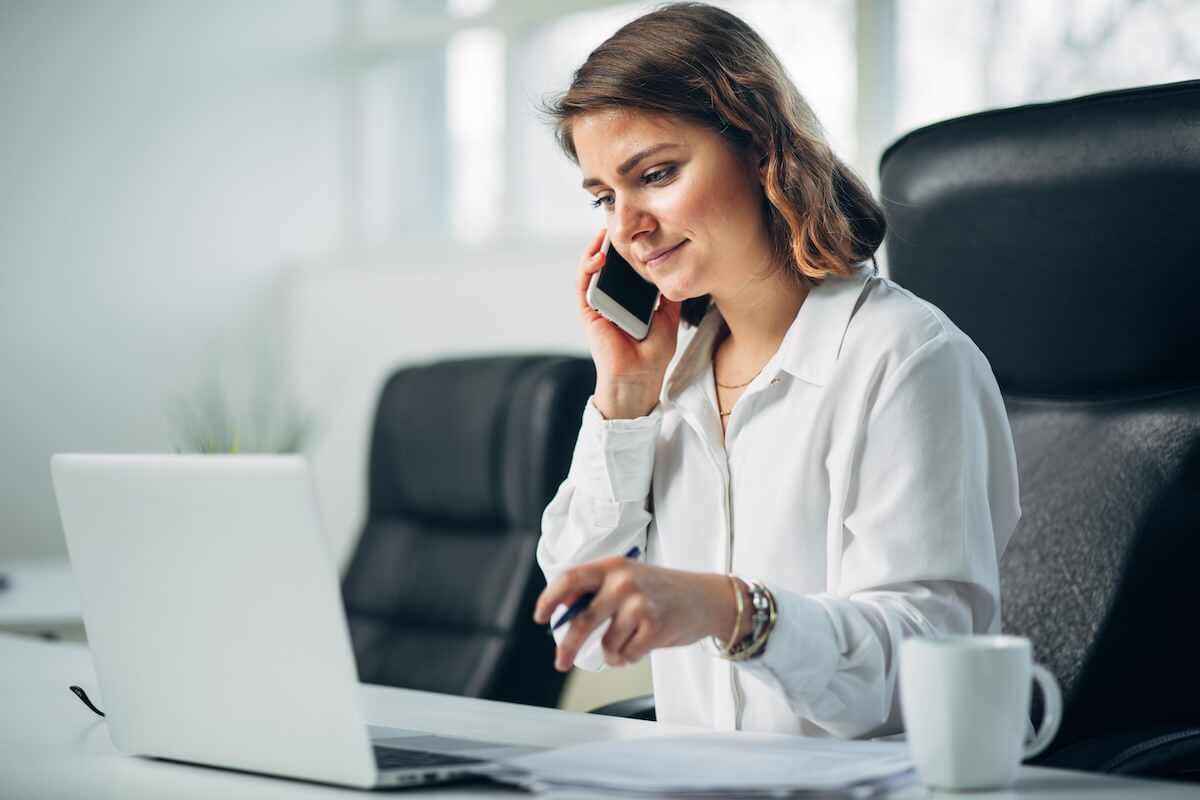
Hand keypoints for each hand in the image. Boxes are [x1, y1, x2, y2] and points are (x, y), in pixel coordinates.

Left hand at [534, 556, 735, 670]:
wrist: (708, 599)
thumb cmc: (664, 591)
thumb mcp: (629, 577)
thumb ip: (598, 590)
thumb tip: (564, 612)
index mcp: (613, 565)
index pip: (570, 578)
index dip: (550, 598)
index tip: (539, 616)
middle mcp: (624, 581)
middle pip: (582, 620)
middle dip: (566, 646)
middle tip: (560, 661)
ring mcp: (639, 604)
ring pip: (607, 644)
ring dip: (614, 652)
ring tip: (631, 639)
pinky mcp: (654, 627)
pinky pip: (625, 655)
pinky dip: (630, 657)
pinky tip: (644, 643)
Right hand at [577, 229, 680, 419]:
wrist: (640, 377)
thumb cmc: (653, 354)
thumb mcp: (668, 316)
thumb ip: (668, 294)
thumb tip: (674, 267)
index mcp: (629, 300)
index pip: (625, 269)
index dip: (628, 250)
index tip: (638, 231)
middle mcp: (611, 300)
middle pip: (607, 265)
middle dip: (610, 243)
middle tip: (619, 223)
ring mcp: (598, 305)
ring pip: (591, 270)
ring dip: (595, 249)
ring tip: (605, 232)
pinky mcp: (588, 312)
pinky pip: (583, 285)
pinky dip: (587, 267)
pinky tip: (598, 256)